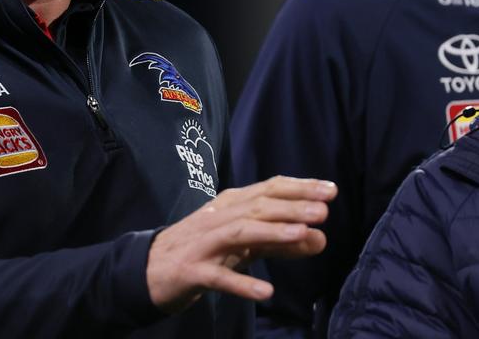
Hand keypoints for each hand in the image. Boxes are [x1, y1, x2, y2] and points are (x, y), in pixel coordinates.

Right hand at [146, 175, 336, 312]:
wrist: (149, 269)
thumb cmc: (204, 251)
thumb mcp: (244, 243)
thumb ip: (279, 240)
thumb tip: (320, 238)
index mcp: (229, 205)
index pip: (268, 189)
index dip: (299, 188)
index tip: (330, 190)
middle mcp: (217, 219)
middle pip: (257, 207)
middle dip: (291, 207)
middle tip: (323, 211)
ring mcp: (204, 244)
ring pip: (240, 233)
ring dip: (271, 233)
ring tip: (300, 235)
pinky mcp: (192, 272)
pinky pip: (219, 277)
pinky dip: (241, 283)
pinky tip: (265, 291)